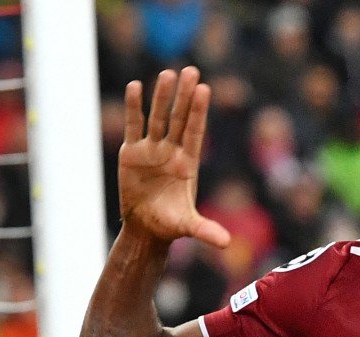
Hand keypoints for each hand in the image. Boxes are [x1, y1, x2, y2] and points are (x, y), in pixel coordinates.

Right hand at [118, 68, 231, 248]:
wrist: (146, 228)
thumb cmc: (170, 225)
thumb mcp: (188, 227)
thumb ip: (206, 230)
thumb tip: (226, 244)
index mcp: (187, 163)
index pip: (194, 131)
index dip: (198, 111)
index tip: (204, 89)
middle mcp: (171, 152)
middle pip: (177, 118)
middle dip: (183, 96)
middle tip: (190, 70)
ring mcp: (152, 150)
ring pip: (156, 118)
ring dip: (160, 97)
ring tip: (166, 73)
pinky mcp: (132, 153)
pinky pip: (134, 126)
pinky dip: (134, 108)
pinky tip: (136, 86)